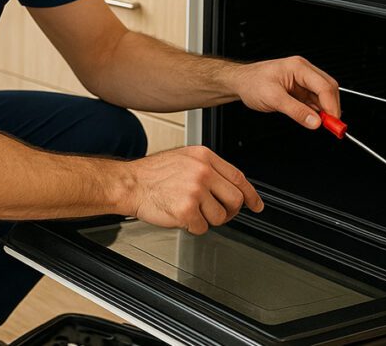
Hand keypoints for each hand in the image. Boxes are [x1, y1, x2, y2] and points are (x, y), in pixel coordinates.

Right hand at [125, 145, 263, 234]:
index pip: (238, 177)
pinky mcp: (187, 209)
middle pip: (235, 199)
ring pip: (220, 217)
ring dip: (208, 219)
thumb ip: (208, 169)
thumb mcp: (184, 159)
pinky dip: (193, 227)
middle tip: (218, 213)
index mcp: (204, 157)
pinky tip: (181, 216)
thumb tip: (229, 186)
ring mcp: (196, 190)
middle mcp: (203, 171)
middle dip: (229, 211)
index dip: (250, 194)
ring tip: (192, 211)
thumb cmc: (153, 174)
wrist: (130, 183)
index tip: (256, 205)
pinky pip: (202, 227)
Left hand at [228, 56, 340, 129]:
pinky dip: (317, 111)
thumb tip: (314, 121)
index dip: (332, 105)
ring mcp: (302, 80)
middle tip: (332, 126)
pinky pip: (314, 100)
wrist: (240, 82)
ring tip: (323, 124)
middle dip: (332, 107)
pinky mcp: (299, 90)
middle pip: (328, 89)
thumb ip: (296, 111)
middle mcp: (303, 71)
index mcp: (298, 67)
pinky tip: (314, 118)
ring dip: (325, 110)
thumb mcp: (273, 98)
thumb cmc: (252, 83)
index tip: (334, 121)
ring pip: (323, 96)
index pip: (324, 86)